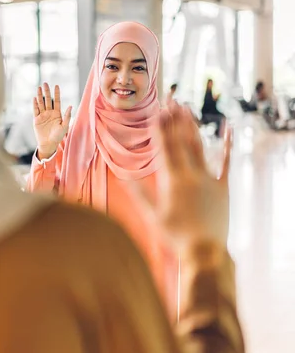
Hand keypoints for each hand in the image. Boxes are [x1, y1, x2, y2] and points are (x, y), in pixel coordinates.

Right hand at [33, 83, 71, 158]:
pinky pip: (35, 110)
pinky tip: (34, 98)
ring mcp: (42, 115)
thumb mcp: (64, 126)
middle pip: (48, 100)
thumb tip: (70, 106)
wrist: (49, 144)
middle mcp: (49, 113)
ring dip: (39, 96)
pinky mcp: (36, 119)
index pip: (56, 101)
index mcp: (57, 113)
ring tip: (39, 87)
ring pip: (41, 103)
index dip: (56, 93)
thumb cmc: (58, 136)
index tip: (56, 85)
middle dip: (46, 92)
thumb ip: (67, 116)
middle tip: (45, 83)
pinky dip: (35, 104)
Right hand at [134, 105, 231, 249]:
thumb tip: (124, 176)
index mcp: (172, 181)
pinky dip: (227, 145)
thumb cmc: (174, 236)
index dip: (160, 129)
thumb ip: (139, 194)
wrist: (205, 251)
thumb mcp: (152, 216)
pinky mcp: (222, 187)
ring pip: (199, 147)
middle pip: (181, 142)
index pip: (164, 148)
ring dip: (192, 127)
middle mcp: (191, 175)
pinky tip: (228, 129)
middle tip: (171, 102)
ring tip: (187, 110)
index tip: (157, 112)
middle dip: (175, 120)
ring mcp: (208, 179)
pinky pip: (225, 162)